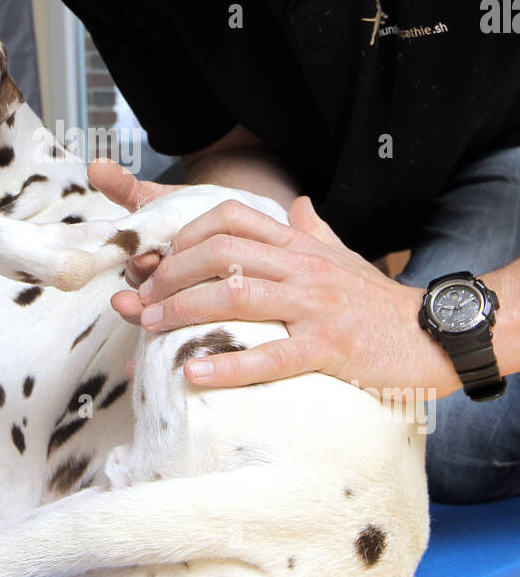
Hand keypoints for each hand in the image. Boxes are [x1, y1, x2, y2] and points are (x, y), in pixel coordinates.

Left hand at [87, 159, 453, 396]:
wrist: (433, 336)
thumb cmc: (379, 303)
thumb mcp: (344, 258)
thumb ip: (313, 231)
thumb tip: (296, 202)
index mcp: (299, 246)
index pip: (231, 219)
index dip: (186, 235)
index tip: (160, 261)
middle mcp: (302, 268)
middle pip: (222, 254)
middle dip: (172, 274)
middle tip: (143, 300)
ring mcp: (315, 307)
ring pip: (237, 297)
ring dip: (185, 311)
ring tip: (151, 328)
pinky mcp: (330, 347)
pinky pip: (272, 355)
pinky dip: (229, 365)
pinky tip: (195, 373)